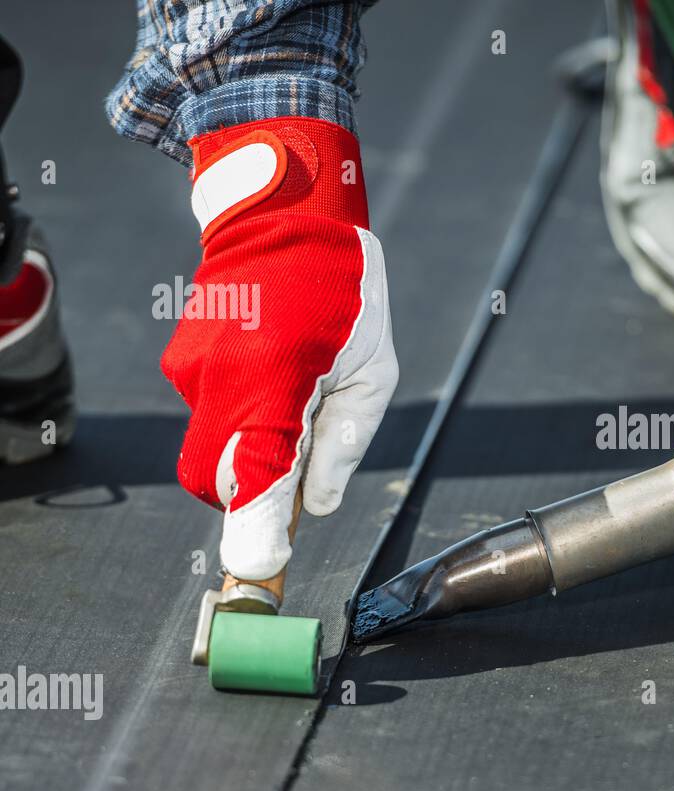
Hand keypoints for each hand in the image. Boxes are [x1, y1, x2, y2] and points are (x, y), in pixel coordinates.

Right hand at [162, 117, 397, 579]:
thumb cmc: (345, 291)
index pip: (255, 475)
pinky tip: (275, 379)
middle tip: (299, 479)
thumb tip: (316, 507)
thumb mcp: (373, 373)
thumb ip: (344, 444)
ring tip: (299, 404)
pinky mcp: (181, 364)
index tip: (261, 572)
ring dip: (252, 456)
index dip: (257, 531)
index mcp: (275, 376)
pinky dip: (242, 422)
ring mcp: (190, 370)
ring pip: (211, 452)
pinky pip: (210, 418)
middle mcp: (219, 377)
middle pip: (218, 482)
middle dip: (253, 500)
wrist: (281, 215)